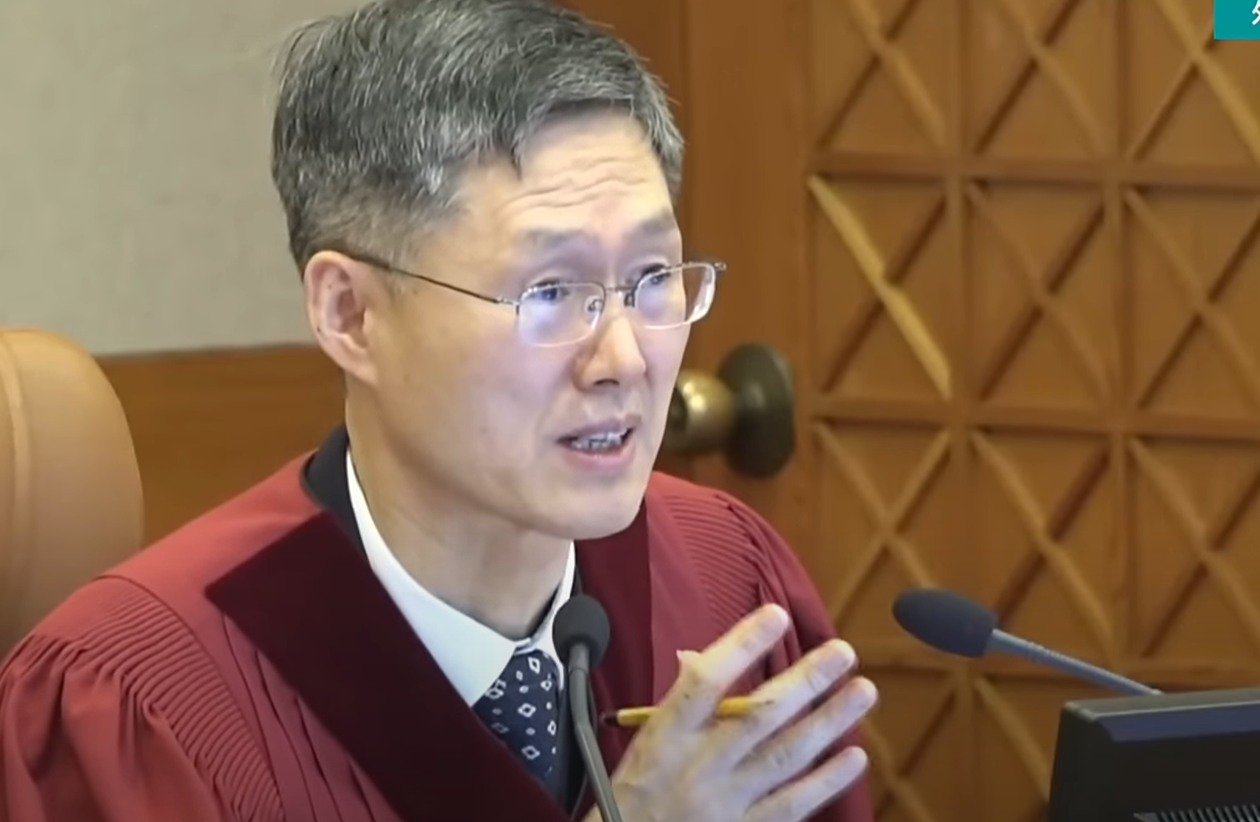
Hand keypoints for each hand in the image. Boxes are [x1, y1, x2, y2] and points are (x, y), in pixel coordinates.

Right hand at [590, 604, 876, 821]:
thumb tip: (698, 659)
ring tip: (863, 691)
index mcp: (666, 734)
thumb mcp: (644, 741)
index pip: (704, 681)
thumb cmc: (633, 793)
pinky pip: (793, 805)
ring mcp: (726, 801)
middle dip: (806, 681)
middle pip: (759, 716)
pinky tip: (854, 757)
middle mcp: (699, 765)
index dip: (741, 645)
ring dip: (829, 722)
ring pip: (786, 756)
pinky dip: (825, 781)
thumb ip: (679, 702)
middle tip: (843, 653)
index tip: (775, 615)